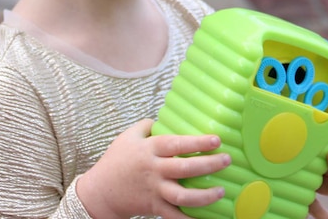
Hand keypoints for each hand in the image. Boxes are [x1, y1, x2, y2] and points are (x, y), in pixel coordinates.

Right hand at [77, 119, 230, 218]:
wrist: (101, 192)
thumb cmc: (115, 161)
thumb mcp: (128, 136)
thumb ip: (147, 125)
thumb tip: (166, 118)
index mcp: (149, 150)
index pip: (176, 144)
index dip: (197, 142)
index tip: (216, 139)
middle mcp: (153, 170)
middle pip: (184, 169)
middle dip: (209, 165)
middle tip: (226, 160)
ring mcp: (154, 191)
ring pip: (183, 197)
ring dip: (205, 196)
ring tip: (220, 191)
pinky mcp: (154, 208)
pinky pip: (175, 217)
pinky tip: (207, 217)